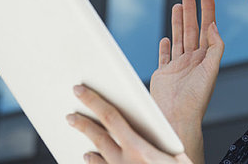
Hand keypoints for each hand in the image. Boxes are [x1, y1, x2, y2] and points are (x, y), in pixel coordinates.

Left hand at [67, 84, 193, 162]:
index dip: (93, 100)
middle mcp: (124, 162)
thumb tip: (144, 127)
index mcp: (139, 148)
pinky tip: (88, 157)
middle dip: (82, 121)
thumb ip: (159, 138)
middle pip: (98, 135)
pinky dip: (93, 162)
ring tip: (77, 133)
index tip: (81, 90)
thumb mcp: (177, 155)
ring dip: (86, 142)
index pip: (111, 116)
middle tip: (70, 114)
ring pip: (95, 155)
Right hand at [150, 0, 223, 133]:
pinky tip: (166, 38)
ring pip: (178, 38)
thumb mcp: (211, 69)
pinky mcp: (163, 75)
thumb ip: (215, 46)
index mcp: (205, 58)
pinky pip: (165, 56)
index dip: (207, 10)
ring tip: (178, 5)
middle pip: (191, 28)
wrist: (177, 120)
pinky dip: (165, 46)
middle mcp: (192, 60)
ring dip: (178, 21)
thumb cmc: (196, 99)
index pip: (206, 27)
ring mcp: (177, 67)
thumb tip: (213, 25)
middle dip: (190, 10)